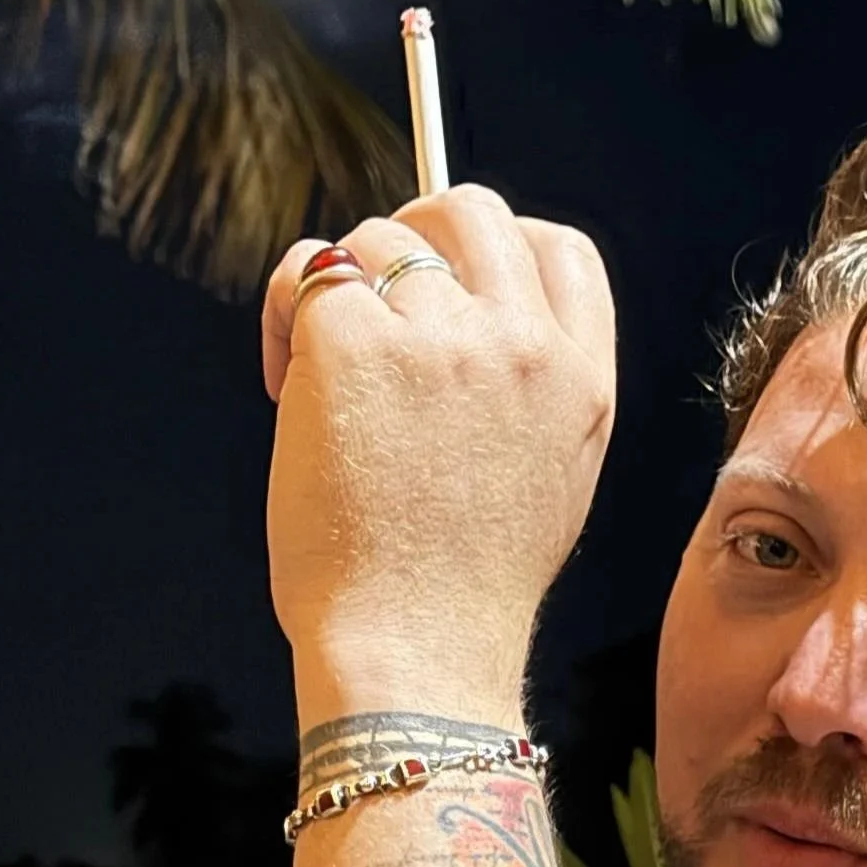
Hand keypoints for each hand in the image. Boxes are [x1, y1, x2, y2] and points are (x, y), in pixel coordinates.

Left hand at [262, 186, 616, 724]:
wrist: (415, 653)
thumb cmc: (461, 597)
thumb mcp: (549, 486)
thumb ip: (529, 393)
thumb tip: (462, 319)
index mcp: (582, 383)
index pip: (559, 250)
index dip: (497, 248)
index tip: (450, 281)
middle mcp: (522, 346)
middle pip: (469, 213)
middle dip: (412, 235)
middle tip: (370, 300)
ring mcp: (441, 338)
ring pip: (376, 241)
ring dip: (338, 292)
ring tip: (319, 381)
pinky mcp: (356, 342)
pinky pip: (310, 273)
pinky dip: (286, 312)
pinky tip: (284, 382)